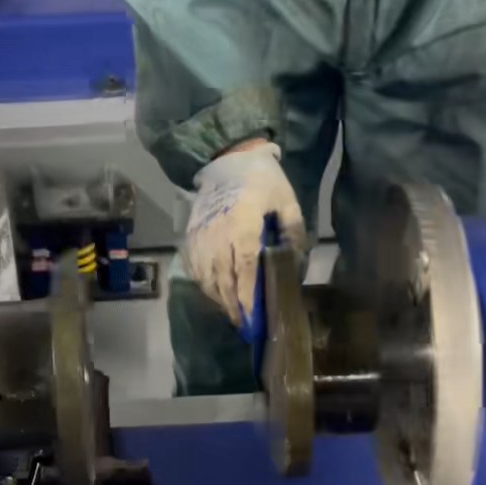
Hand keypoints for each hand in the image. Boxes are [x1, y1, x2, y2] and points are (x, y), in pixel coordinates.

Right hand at [185, 141, 305, 325]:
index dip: (247, 297)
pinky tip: (216, 294)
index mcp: (243, 225)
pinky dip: (205, 285)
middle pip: (223, 280)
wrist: (228, 158)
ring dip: (219, 299)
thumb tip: (294, 263)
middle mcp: (218, 234)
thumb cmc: (263, 180)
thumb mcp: (287, 202)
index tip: (253, 318)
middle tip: (246, 326)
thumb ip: (293, 233)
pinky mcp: (191, 235)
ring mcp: (201, 236)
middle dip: (234, 306)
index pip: (243, 269)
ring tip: (233, 313)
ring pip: (206, 278)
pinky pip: (195, 268)